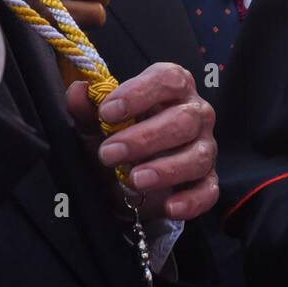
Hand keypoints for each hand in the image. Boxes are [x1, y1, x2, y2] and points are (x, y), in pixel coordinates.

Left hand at [67, 63, 217, 221]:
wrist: (125, 180)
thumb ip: (87, 108)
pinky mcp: (208, 179)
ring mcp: (204, 146)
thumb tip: (79, 90)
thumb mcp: (96, 125)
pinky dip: (192, 200)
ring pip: (197, 156)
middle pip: (183, 120)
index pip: (167, 79)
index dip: (139, 93)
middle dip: (145, 138)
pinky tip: (170, 207)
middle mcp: (194, 113)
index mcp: (171, 88)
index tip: (108, 112)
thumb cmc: (117, 138)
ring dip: (166, 169)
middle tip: (110, 153)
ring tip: (135, 179)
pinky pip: (209, 190)